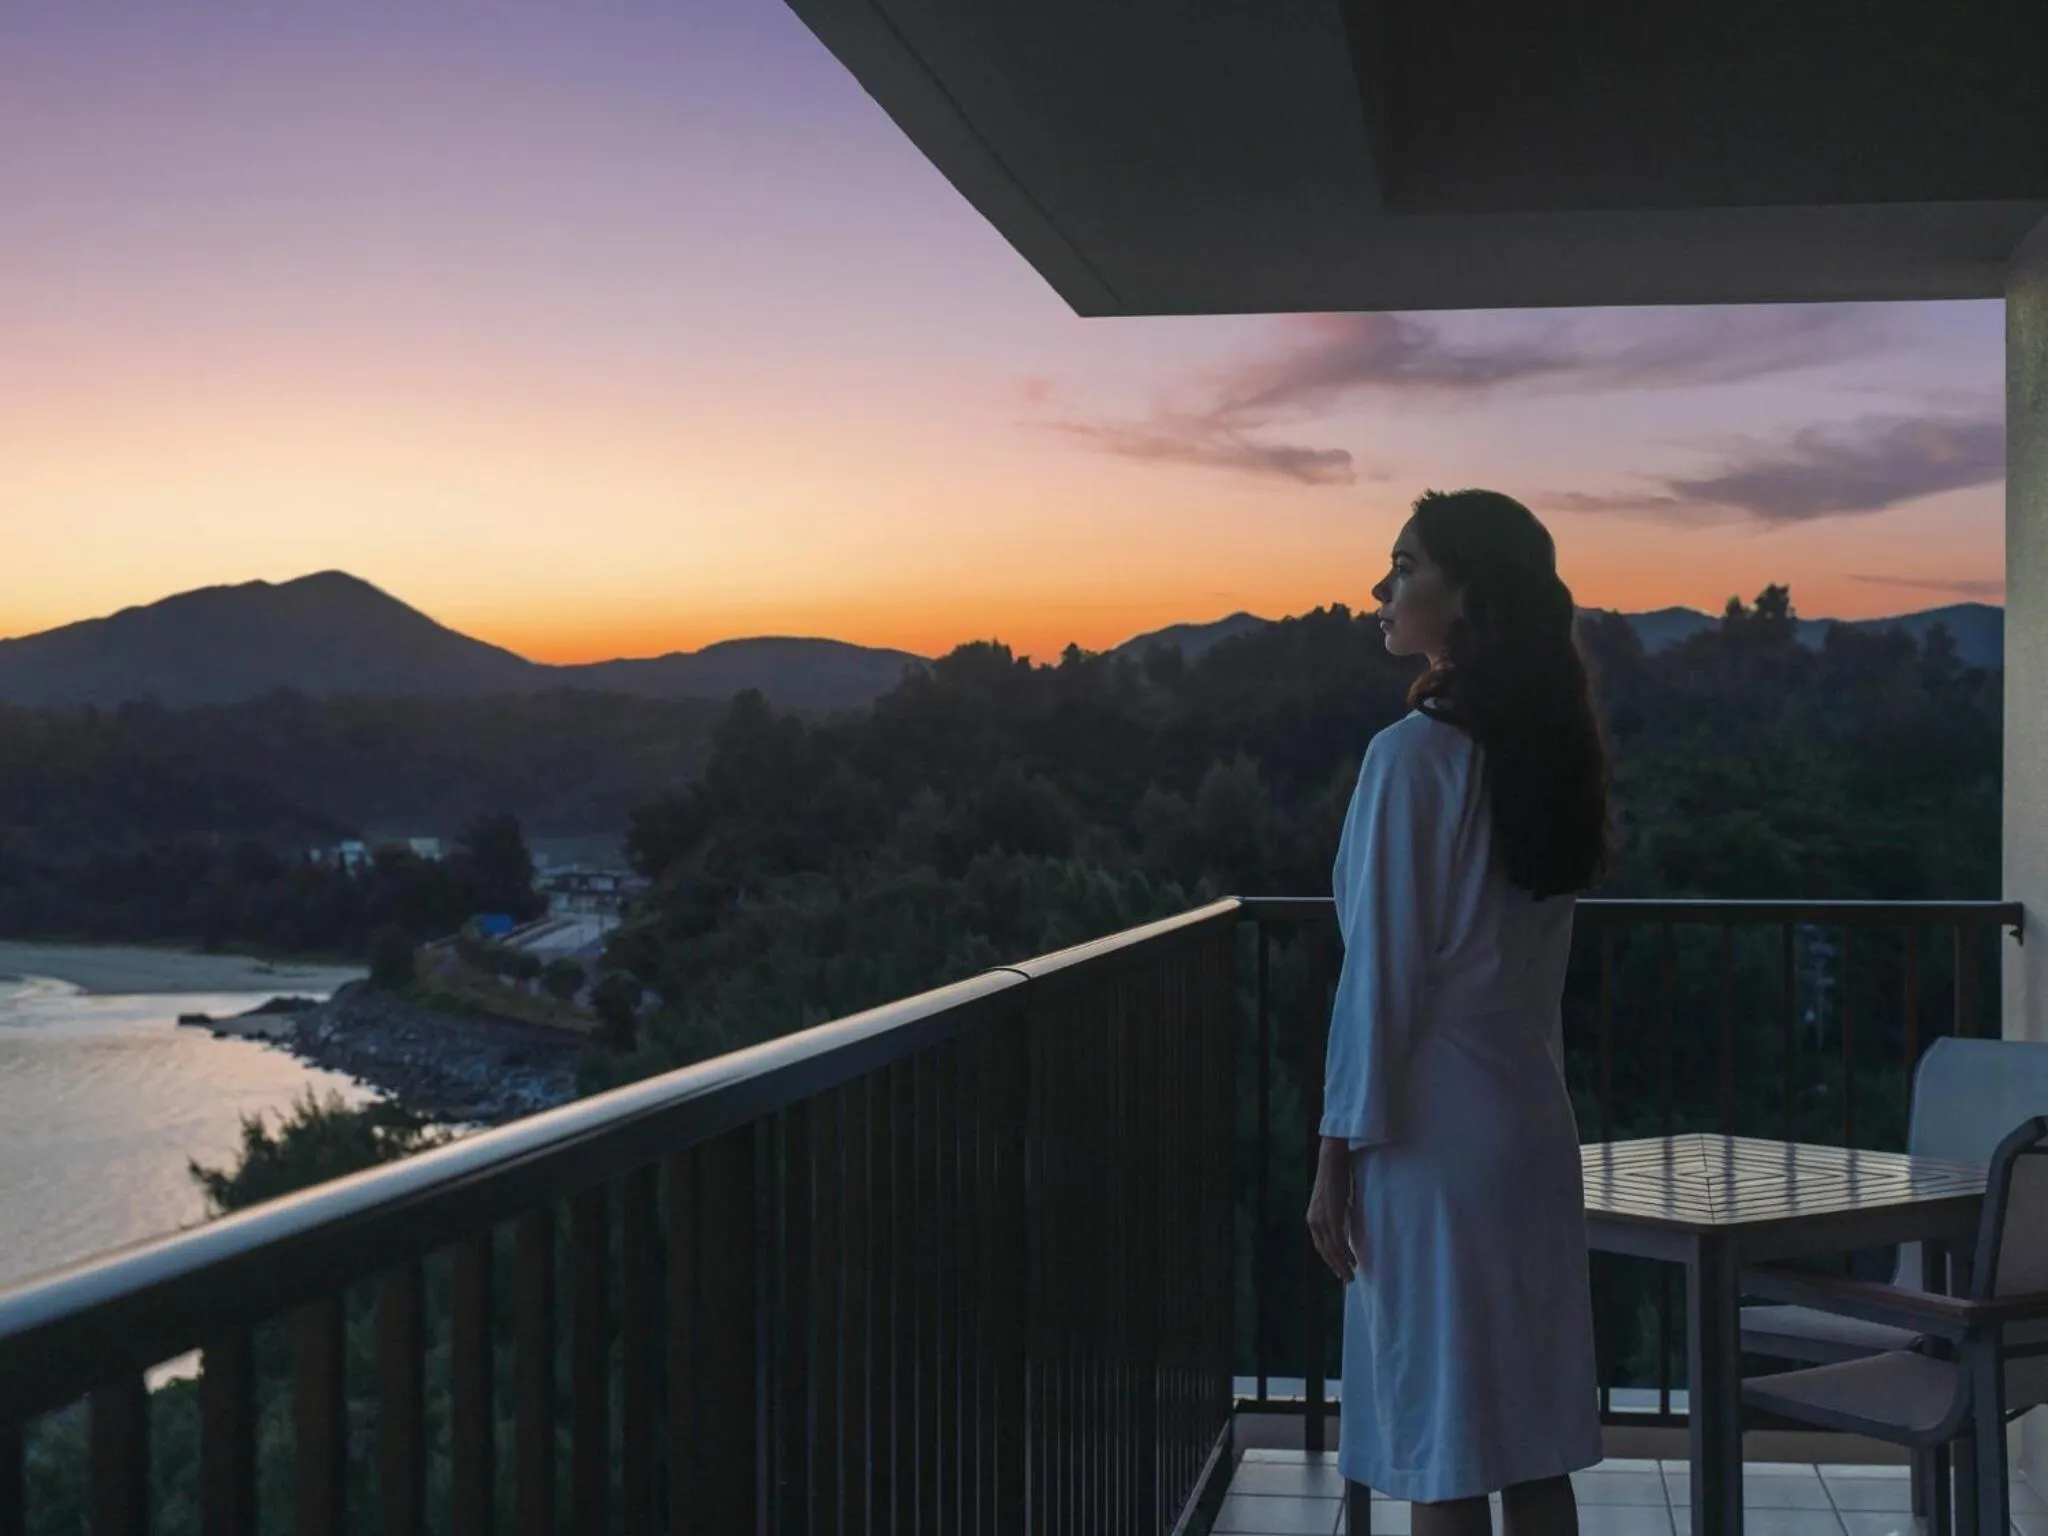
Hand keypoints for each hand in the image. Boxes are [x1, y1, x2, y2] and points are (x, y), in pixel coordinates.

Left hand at [1305, 1137, 1358, 1283]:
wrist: (1332, 1161)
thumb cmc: (1335, 1178)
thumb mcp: (1333, 1201)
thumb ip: (1336, 1214)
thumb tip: (1345, 1225)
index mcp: (1312, 1218)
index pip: (1320, 1245)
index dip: (1330, 1259)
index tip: (1339, 1269)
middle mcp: (1314, 1221)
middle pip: (1324, 1251)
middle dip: (1336, 1266)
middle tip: (1346, 1279)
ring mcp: (1321, 1219)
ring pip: (1331, 1249)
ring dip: (1342, 1264)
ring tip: (1351, 1275)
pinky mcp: (1331, 1216)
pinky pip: (1338, 1241)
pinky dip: (1345, 1253)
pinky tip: (1352, 1261)